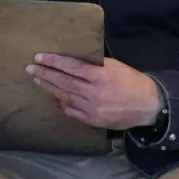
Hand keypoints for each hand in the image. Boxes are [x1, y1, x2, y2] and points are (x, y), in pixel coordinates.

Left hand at [26, 54, 163, 129]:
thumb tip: (73, 62)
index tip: (39, 57)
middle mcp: (94, 93)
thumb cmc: (132, 82)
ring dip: (50, 88)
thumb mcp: (116, 67)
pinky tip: (55, 98)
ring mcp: (92, 109)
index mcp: (100, 76)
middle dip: (45, 74)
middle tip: (30, 69)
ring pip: (65, 97)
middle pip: (63, 82)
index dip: (53, 62)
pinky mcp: (93, 121)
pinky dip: (63, 104)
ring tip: (38, 80)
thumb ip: (95, 65)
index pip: (71, 67)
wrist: (148, 105)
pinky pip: (72, 111)